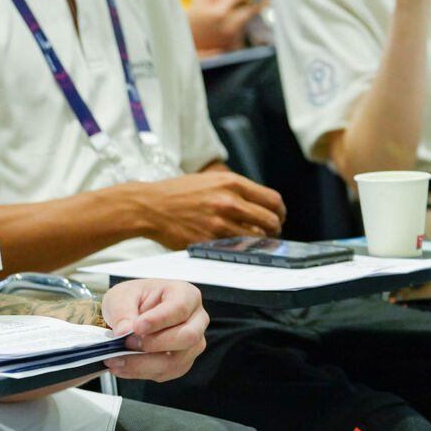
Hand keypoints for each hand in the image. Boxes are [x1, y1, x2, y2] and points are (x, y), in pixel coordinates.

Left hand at [100, 278, 207, 381]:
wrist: (131, 313)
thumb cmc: (134, 299)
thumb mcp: (121, 296)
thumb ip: (122, 311)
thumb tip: (124, 331)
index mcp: (185, 294)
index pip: (180, 308)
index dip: (159, 320)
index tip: (136, 327)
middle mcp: (196, 320)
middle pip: (187, 337)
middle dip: (154, 344)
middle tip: (126, 342)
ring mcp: (192, 344)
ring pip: (175, 361)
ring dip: (143, 363)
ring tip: (117, 359)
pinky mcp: (182, 363)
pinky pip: (166, 373)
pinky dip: (141, 371)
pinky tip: (123, 366)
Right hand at [137, 169, 285, 248]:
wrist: (150, 206)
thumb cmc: (178, 193)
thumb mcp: (210, 180)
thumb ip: (235, 189)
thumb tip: (260, 204)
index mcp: (231, 183)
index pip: (273, 200)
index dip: (280, 212)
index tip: (278, 217)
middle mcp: (229, 201)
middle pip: (271, 221)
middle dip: (274, 230)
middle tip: (268, 233)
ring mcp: (220, 223)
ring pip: (257, 239)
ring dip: (259, 243)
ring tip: (252, 242)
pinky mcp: (209, 241)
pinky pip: (237, 250)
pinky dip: (240, 250)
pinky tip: (234, 247)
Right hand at [187, 0, 263, 55]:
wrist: (185, 41)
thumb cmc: (192, 19)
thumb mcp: (202, 0)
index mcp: (221, 13)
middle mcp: (229, 27)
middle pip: (251, 10)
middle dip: (251, 4)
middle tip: (246, 0)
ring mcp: (232, 38)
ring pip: (246, 21)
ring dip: (241, 16)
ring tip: (223, 19)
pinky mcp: (234, 47)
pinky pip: (242, 32)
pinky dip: (237, 28)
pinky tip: (224, 29)